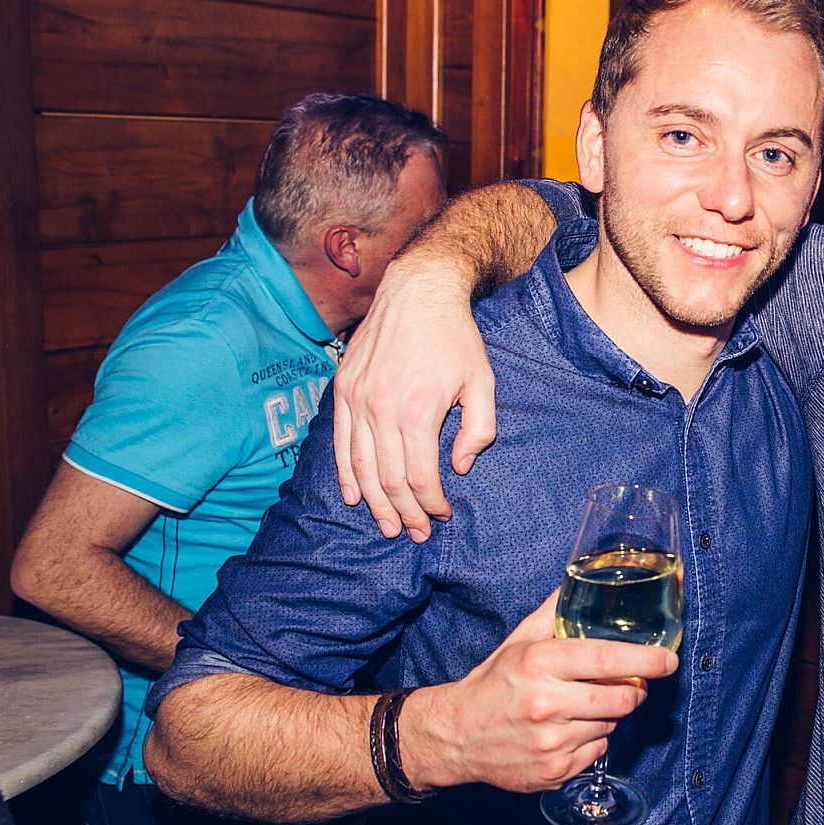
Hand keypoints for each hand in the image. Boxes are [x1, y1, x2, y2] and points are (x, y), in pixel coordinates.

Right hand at [333, 253, 493, 541]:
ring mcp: (357, 399)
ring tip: (388, 525)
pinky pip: (340, 444)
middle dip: (404, 512)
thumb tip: (460, 468)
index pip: (420, 477)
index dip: (431, 504)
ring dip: (374, 503)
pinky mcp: (342, 390)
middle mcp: (381, 408)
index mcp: (419, 410)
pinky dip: (345, 474)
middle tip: (415, 533)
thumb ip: (479, 430)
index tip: (441, 516)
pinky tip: (353, 497)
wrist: (417, 292)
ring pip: (360, 468)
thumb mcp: (483, 382)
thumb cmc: (456, 338)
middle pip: (389, 479)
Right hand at [402, 592, 679, 793]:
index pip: (607, 660)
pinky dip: (593, 739)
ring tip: (582, 706)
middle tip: (627, 684)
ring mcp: (551, 742)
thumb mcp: (519, 641)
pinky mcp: (554, 772)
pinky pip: (597, 750)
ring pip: (612, 725)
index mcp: (539, 663)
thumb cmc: (494, 683)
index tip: (669, 661)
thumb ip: (553, 612)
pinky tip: (569, 730)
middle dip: (634, 690)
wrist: (456, 736)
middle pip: (622, 699)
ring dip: (609, 715)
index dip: (646, 661)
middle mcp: (546, 704)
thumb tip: (581, 580)